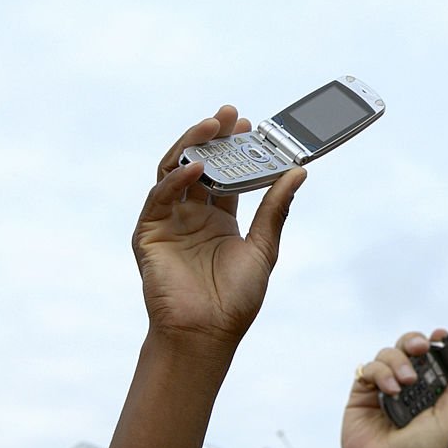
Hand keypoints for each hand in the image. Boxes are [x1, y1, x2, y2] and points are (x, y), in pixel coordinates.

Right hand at [133, 105, 306, 347]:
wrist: (208, 333)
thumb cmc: (236, 299)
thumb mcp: (263, 247)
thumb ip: (275, 209)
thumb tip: (298, 171)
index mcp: (220, 219)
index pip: (227, 174)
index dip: (237, 150)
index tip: (251, 125)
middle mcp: (193, 216)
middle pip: (201, 165)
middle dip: (214, 138)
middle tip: (231, 114)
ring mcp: (169, 221)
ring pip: (176, 172)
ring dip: (193, 146)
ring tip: (212, 125)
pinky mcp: (149, 232)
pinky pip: (160, 197)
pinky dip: (177, 179)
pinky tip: (196, 166)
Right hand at [341, 330, 447, 447]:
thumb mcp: (445, 422)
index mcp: (429, 389)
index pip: (432, 357)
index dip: (437, 343)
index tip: (442, 336)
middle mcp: (406, 384)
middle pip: (408, 347)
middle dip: (415, 341)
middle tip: (422, 348)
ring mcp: (383, 386)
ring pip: (388, 353)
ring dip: (399, 361)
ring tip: (407, 383)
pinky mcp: (362, 393)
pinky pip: (369, 368)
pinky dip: (381, 373)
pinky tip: (392, 390)